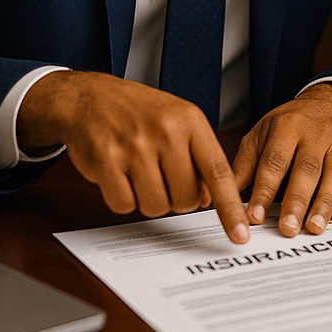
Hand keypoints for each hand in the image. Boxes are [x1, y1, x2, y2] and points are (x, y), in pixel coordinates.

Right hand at [18, 71, 250, 243]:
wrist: (92, 97)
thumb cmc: (140, 110)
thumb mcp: (180, 120)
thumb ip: (198, 156)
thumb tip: (209, 199)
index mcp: (190, 121)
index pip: (218, 172)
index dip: (229, 208)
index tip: (240, 234)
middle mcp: (166, 132)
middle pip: (186, 199)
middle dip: (178, 199)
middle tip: (164, 178)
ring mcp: (135, 147)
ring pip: (156, 206)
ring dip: (149, 200)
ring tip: (141, 173)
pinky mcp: (106, 161)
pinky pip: (124, 205)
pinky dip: (123, 198)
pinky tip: (120, 175)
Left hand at [232, 83, 331, 237]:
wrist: (331, 104)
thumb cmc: (291, 124)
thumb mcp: (262, 134)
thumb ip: (245, 165)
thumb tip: (222, 195)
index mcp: (288, 127)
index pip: (274, 161)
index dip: (264, 190)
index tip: (254, 217)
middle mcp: (316, 134)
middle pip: (307, 169)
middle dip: (297, 200)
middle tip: (288, 228)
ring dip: (325, 203)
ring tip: (314, 227)